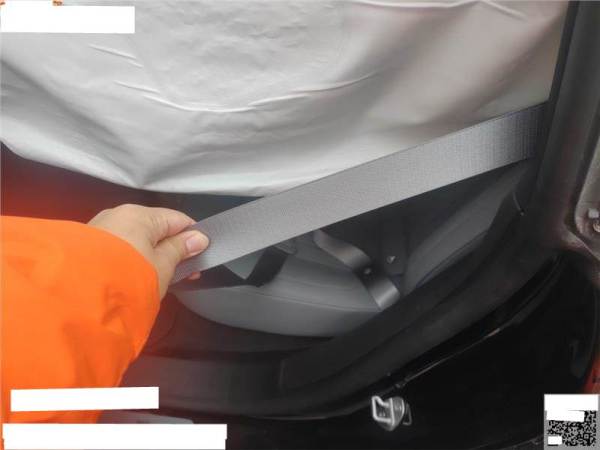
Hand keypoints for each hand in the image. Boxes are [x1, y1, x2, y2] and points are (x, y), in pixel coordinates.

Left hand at [88, 204, 207, 297]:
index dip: (194, 237)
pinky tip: (141, 277)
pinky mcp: (89, 247)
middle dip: (174, 249)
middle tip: (187, 274)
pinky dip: (135, 259)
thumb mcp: (163, 266)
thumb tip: (199, 238)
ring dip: (155, 256)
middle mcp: (119, 215)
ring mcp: (101, 230)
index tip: (203, 256)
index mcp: (140, 214)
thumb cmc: (128, 277)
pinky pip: (122, 248)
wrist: (75, 298)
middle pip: (156, 229)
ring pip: (138, 239)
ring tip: (165, 279)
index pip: (177, 219)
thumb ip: (181, 249)